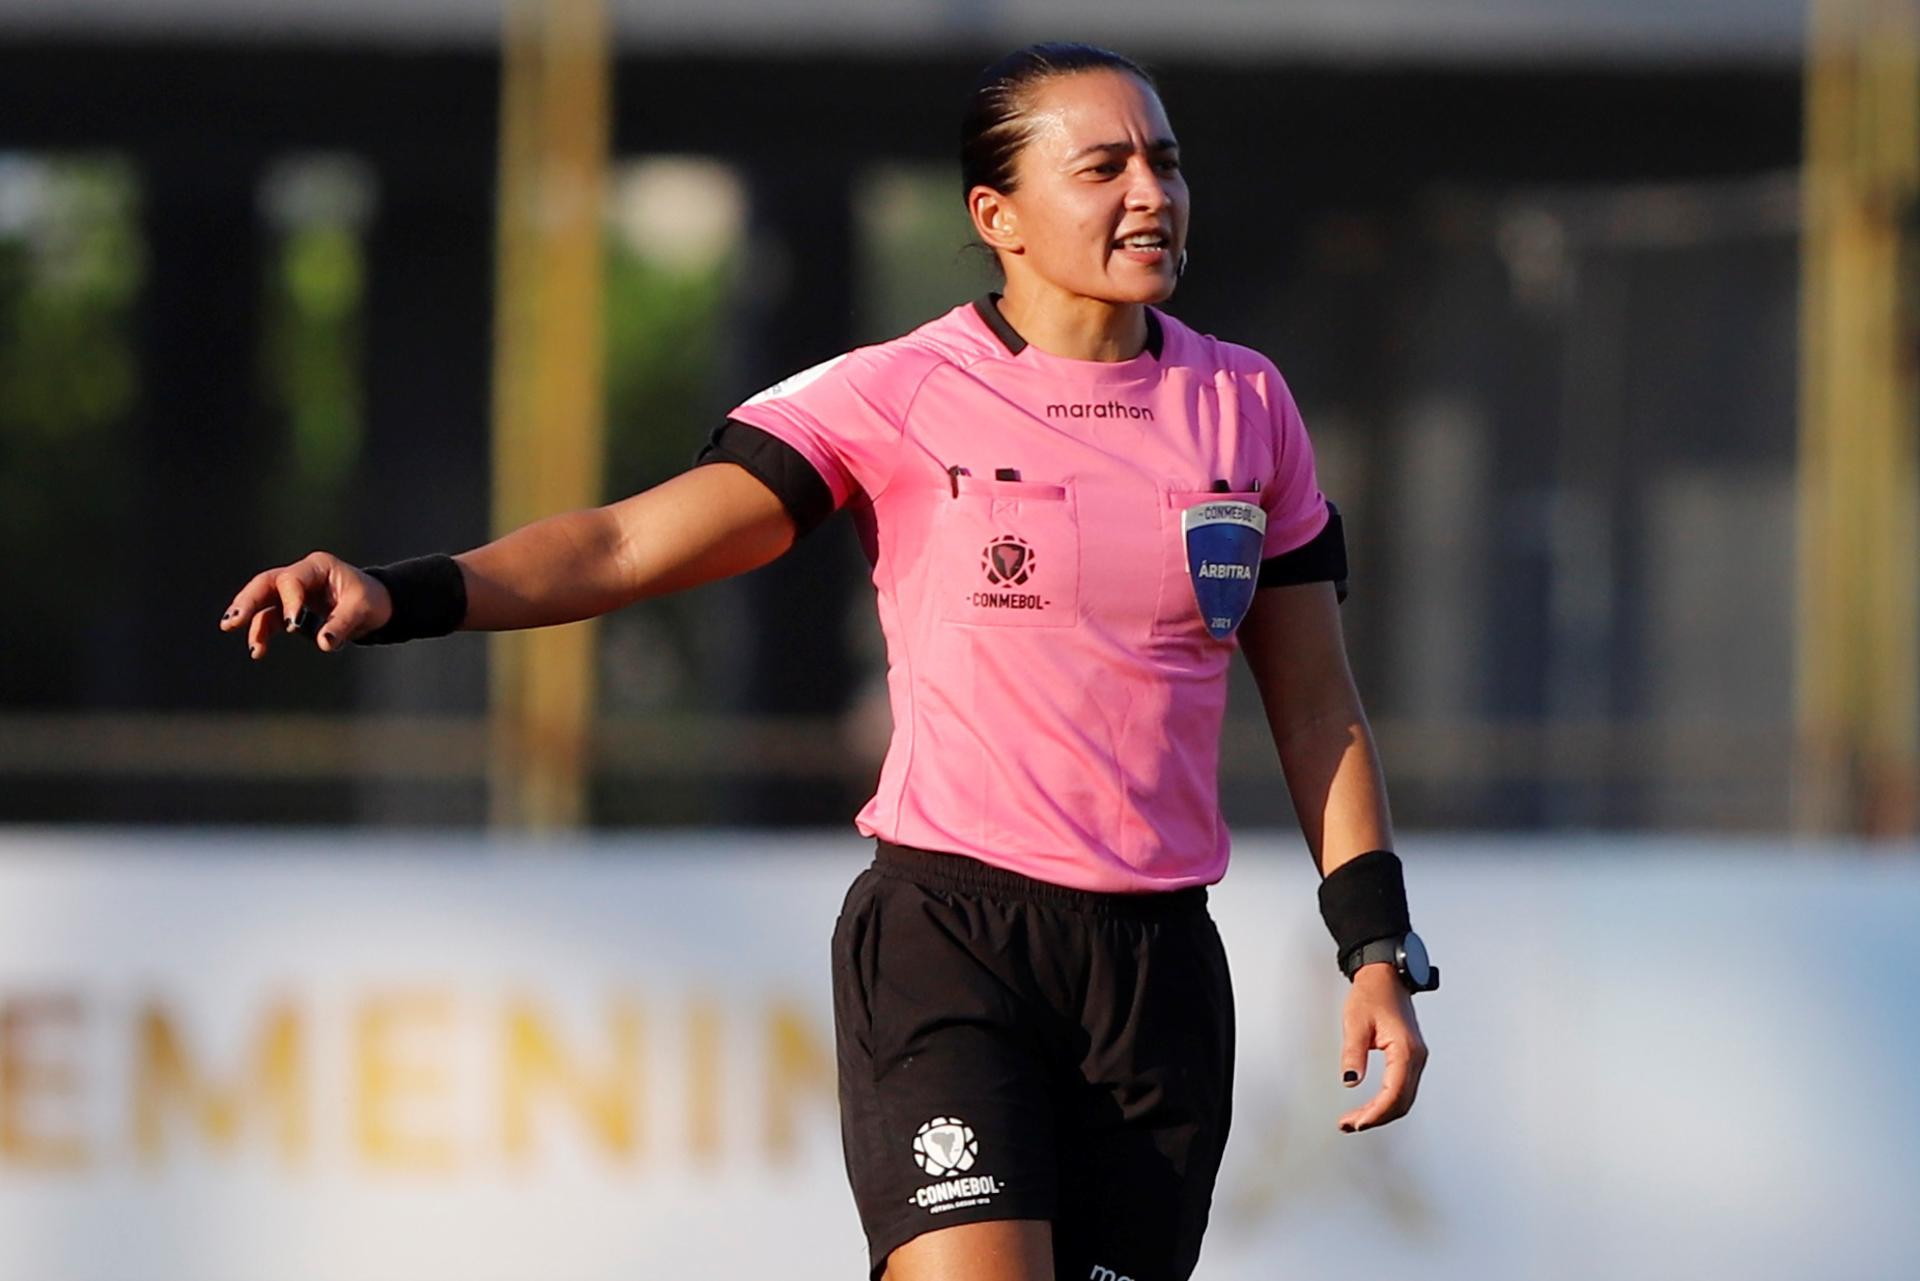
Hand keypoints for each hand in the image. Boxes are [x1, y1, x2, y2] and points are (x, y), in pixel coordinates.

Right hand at [218, 551, 392, 658]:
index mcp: (318, 566)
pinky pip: (270, 618)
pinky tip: (258, 650)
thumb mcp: (362, 610)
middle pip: (266, 584)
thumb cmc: (370, 600)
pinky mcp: (290, 609)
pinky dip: (261, 632)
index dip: (289, 602)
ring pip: (263, 601)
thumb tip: (323, 643)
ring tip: (238, 634)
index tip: (292, 625)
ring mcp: (293, 592)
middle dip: (248, 601)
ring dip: (250, 619)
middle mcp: (301, 575)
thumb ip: (342, 625)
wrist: (376, 605)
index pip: (292, 580)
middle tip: (233, 620)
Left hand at [1336, 962, 1428, 1132]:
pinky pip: (1402, 1088)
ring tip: (1354, 1120)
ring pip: (1403, 1098)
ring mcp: (1416, 1058)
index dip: (1375, 1113)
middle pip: (1401, 1102)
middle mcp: (1416, 1057)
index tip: (1356, 1123)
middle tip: (1349, 1125)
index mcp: (1406, 1050)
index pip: (1395, 1093)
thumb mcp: (1355, 1023)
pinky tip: (1369, 1107)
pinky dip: (1386, 1102)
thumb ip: (1353, 1054)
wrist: (1386, 976)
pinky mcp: (1410, 1058)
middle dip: (1376, 1118)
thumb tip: (1349, 1081)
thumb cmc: (1371, 994)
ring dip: (1380, 1112)